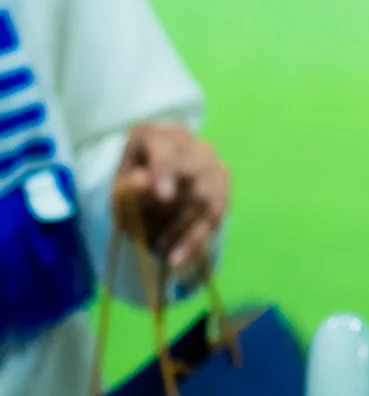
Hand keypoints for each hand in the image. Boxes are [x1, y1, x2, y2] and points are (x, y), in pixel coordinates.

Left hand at [110, 123, 228, 284]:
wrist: (155, 180)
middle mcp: (191, 143)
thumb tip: (141, 183)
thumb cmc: (131, 184)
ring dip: (180, 230)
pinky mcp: (223, 185)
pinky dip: (194, 241)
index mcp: (157, 135)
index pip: (165, 147)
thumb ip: (127, 186)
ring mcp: (212, 163)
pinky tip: (176, 260)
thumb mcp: (119, 186)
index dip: (165, 169)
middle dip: (174, 210)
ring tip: (158, 249)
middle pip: (192, 172)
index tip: (164, 196)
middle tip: (155, 242)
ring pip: (204, 198)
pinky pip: (215, 215)